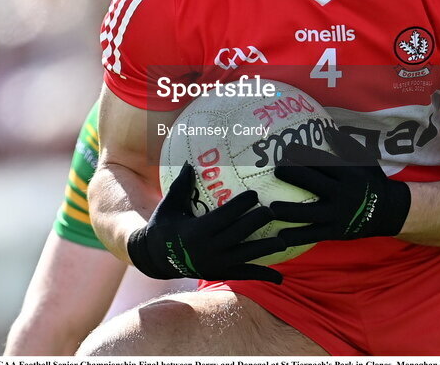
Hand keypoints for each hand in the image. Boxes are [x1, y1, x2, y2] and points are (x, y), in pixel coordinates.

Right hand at [127, 163, 285, 282]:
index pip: (224, 217)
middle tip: (273, 210)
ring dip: (266, 249)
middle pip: (239, 234)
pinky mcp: (221, 274)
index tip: (254, 194)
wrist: (155, 260)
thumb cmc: (163, 227)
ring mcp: (216, 264)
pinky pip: (245, 274)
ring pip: (246, 255)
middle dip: (257, 222)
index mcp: (197, 231)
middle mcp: (209, 249)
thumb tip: (188, 163)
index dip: (240, 206)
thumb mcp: (169, 206)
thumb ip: (181, 186)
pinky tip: (281, 276)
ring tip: (284, 241)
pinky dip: (263, 274)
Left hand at [270, 127, 410, 246]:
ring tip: (270, 208)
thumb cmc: (370, 181)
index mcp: (348, 174)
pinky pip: (313, 235)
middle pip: (313, 183)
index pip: (322, 162)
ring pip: (310, 213)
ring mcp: (338, 215)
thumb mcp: (364, 160)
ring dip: (289, 210)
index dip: (303, 155)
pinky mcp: (336, 232)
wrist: (387, 211)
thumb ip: (345, 145)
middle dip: (292, 175)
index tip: (287, 150)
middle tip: (276, 170)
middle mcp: (342, 194)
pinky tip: (280, 237)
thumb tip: (326, 130)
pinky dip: (297, 236)